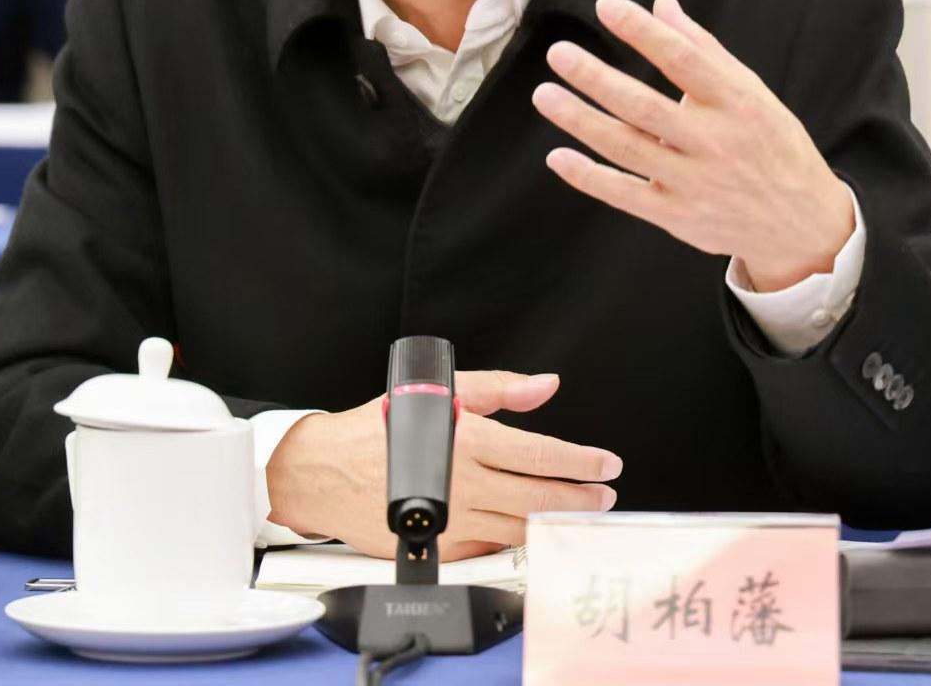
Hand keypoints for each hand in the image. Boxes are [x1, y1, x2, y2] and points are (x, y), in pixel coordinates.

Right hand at [265, 370, 620, 560]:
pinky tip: (534, 530)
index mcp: (467, 439)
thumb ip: (498, 388)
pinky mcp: (441, 546)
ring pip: (520, 526)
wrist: (324, 473)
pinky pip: (490, 544)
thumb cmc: (377, 429)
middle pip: (539, 495)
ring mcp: (454, 519)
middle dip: (580, 497)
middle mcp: (464, 481)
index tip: (606, 464)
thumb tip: (544, 385)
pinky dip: (517, 537)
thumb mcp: (437, 392)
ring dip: (557, 522)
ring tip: (580, 515)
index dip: (580, 461)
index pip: (540, 453)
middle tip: (604, 496)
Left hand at [531, 0, 854, 292]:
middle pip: (644, 106)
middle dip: (596, 78)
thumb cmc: (770, 144)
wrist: (801, 223)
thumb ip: (703, 48)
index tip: (606, 5)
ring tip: (545, 94)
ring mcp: (694, 181)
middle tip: (559, 53)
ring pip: (627, 148)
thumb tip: (662, 2)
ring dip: (580, 121)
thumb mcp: (751, 92)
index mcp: (736, 102)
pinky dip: (588, 177)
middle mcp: (714, 141)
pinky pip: (624, 194)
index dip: (642, 30)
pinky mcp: (677, 215)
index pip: (682, 58)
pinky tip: (557, 156)